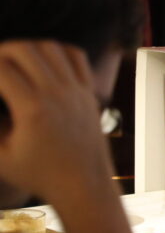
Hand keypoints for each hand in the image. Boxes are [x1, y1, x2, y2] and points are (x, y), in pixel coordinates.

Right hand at [0, 41, 113, 202]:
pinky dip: (58, 51)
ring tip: (14, 60)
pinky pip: (77, 58)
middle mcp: (58, 94)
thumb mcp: (1, 157)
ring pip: (52, 48)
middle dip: (2, 50)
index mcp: (33, 109)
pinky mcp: (89, 93)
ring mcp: (77, 91)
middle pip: (26, 49)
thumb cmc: (40, 175)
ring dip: (28, 47)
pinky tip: (44, 62)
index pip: (2, 68)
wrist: (85, 185)